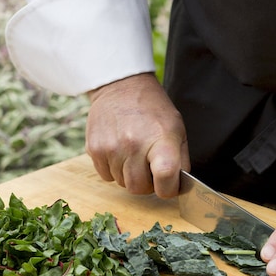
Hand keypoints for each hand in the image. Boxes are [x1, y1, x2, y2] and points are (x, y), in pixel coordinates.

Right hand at [86, 73, 189, 196]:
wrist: (121, 86)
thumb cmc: (153, 109)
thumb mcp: (177, 129)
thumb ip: (180, 160)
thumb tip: (178, 187)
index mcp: (160, 139)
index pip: (166, 179)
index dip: (169, 189)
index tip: (169, 184)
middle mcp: (134, 145)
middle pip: (139, 188)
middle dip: (147, 183)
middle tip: (149, 166)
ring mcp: (111, 148)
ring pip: (122, 184)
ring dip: (129, 174)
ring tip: (133, 152)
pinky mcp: (94, 149)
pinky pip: (106, 176)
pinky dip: (114, 169)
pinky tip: (119, 150)